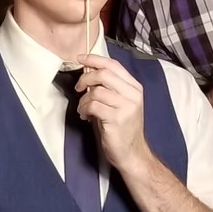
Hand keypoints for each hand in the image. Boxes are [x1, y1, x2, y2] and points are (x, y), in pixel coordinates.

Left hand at [73, 55, 147, 171]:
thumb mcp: (120, 103)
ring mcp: (126, 107)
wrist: (132, 153)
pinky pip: (93, 105)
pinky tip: (85, 116)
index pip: (113, 65)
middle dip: (85, 78)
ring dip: (84, 99)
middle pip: (103, 74)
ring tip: (83, 108)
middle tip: (78, 88)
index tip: (80, 58)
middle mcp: (133, 94)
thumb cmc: (122, 128)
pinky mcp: (117, 119)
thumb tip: (88, 70)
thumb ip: (109, 86)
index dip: (94, 59)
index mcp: (134, 87)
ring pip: (96, 91)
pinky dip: (84, 109)